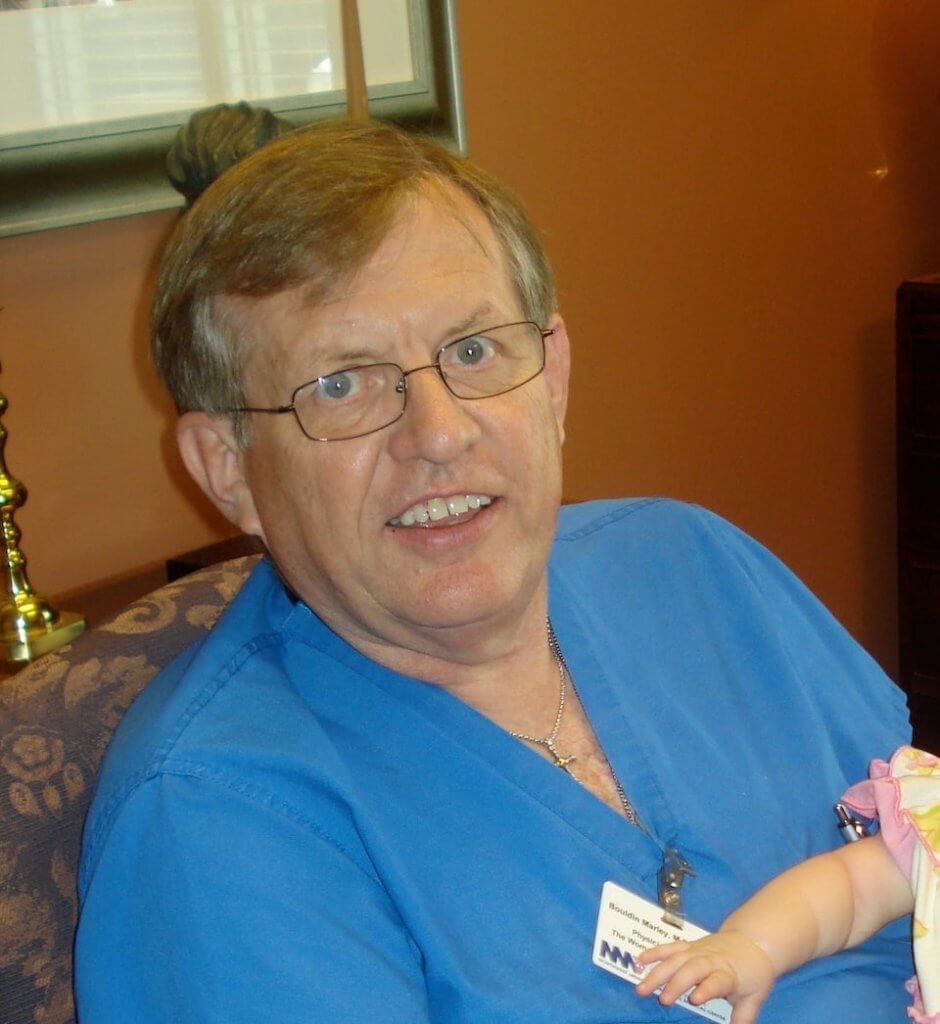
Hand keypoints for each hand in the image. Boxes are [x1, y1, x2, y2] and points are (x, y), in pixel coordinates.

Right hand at [635, 931, 776, 1023]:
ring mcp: (697, 950)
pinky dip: (655, 952)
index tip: (694, 999)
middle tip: (663, 1000)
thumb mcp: (755, 997)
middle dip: (676, 983)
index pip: (717, 981)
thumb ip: (743, 1017)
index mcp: (728, 974)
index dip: (707, 989)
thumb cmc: (753, 974)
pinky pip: (670, 947)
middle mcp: (710, 960)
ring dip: (658, 972)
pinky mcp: (689, 945)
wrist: (752, 941)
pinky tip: (640, 960)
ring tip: (642, 987)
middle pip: (692, 969)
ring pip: (676, 958)